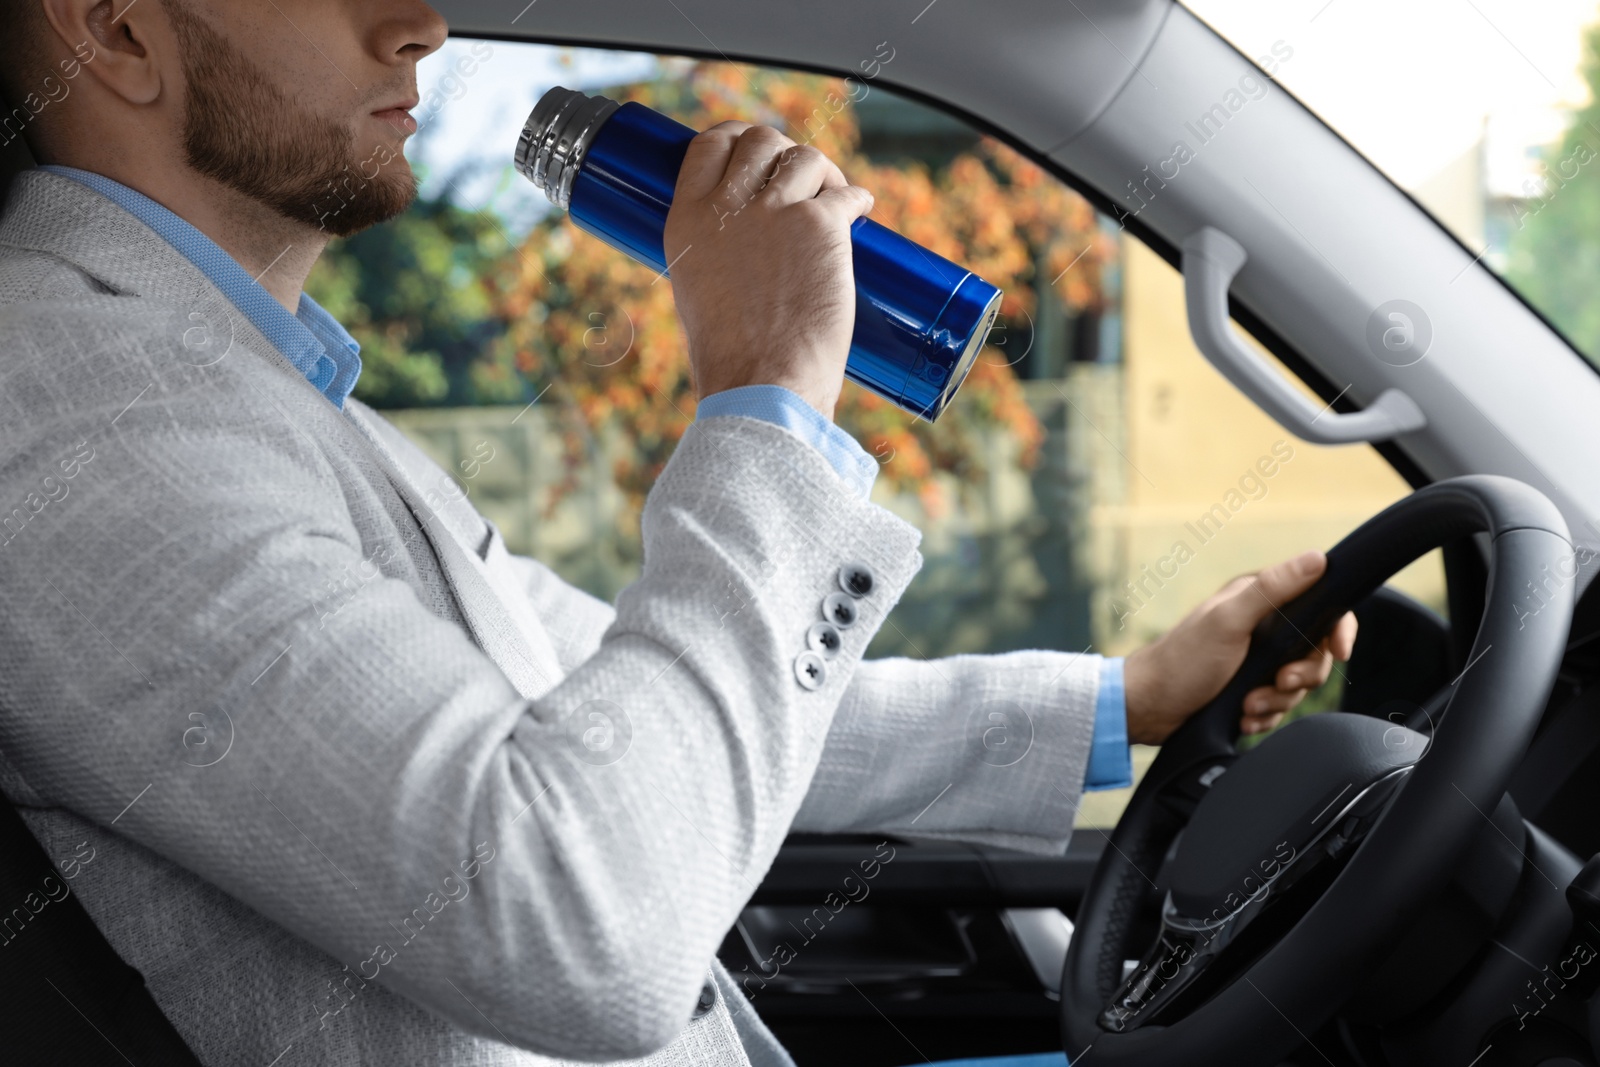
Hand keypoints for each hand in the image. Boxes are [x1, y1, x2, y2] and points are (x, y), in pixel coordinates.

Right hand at [663, 121, 873, 419]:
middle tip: (801, 179)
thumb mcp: (697, 292)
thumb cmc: (732, 358)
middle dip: (782, 151)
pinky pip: (844, 194)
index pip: (707, 146)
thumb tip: (746, 244)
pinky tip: (861, 208)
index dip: (736, 139)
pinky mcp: (819, 226)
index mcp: (687, 221)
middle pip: (759, 140)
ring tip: (833, 195)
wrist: (763, 384)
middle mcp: (727, 208)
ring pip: (804, 157)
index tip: (755, 153)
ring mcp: (774, 212)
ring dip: (823, 171)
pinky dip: (856, 198)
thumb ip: (715, 255)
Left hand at [1121, 550, 1357, 744]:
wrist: (1149, 708)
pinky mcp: (1251, 690)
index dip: (1338, 629)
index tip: (1340, 652)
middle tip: (1274, 684)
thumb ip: (1272, 590)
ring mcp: (1257, 662)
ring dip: (1275, 702)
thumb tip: (1317, 559)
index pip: (1322, 607)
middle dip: (1299, 677)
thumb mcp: (1228, 621)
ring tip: (1246, 705)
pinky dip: (1263, 717)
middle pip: (1316, 653)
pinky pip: (1279, 708)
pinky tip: (1241, 717)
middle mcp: (1263, 628)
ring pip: (1298, 686)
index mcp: (1261, 601)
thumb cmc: (1181, 661)